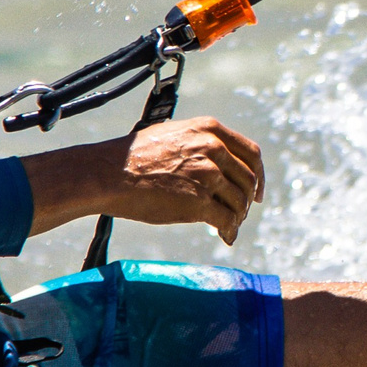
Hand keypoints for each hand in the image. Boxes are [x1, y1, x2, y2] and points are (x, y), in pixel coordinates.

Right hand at [23, 115, 266, 245]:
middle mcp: (213, 149)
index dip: (259, 175)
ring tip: (229, 227)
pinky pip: (226, 220)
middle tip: (241, 213)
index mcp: (209, 130)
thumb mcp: (173, 135)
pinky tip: (225, 236)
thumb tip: (217, 162)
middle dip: (248, 200)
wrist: (108, 174)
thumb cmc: (133, 158)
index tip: (258, 191)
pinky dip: (229, 230)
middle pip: (248, 179)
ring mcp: (208, 175)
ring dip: (237, 217)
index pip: (251, 153)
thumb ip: (200, 145)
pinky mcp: (198, 202)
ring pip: (239, 201)